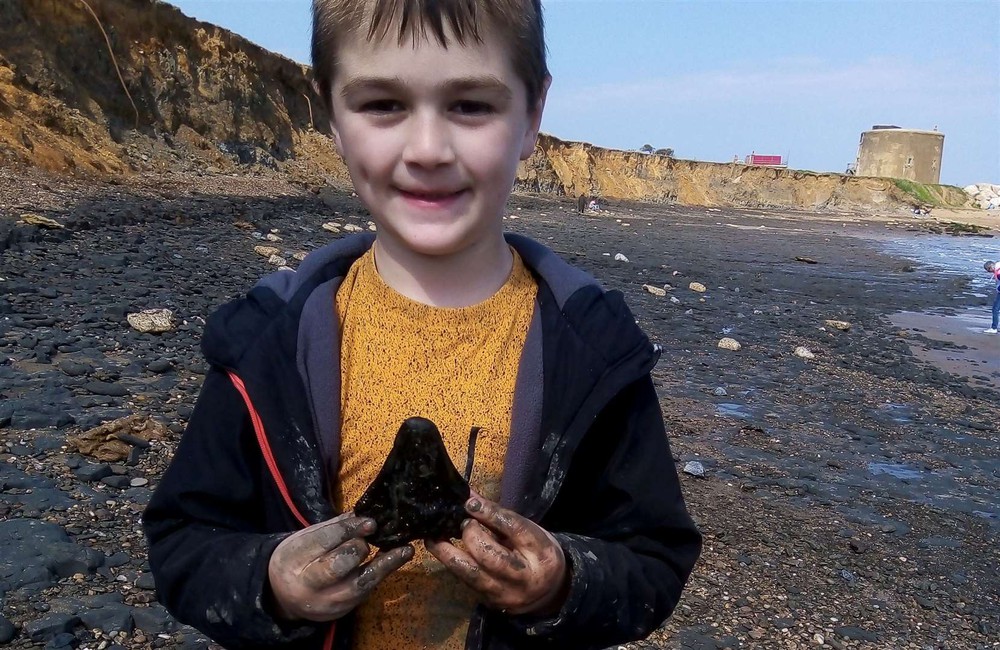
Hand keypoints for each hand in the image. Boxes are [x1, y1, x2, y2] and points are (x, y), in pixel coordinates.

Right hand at [267, 513, 413, 621]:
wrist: (283, 597)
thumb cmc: (298, 559)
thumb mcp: (306, 538)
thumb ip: (334, 527)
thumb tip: (362, 514)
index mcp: (293, 559)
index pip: (323, 542)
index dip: (348, 531)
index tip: (370, 522)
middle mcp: (308, 585)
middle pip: (338, 566)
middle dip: (358, 548)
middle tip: (371, 534)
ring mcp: (326, 602)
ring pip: (358, 584)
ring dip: (384, 565)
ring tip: (404, 550)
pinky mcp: (343, 611)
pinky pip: (366, 591)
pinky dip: (383, 573)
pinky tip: (397, 559)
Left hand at [425, 495, 568, 616]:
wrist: (549, 593)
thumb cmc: (537, 553)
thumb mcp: (529, 531)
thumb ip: (500, 517)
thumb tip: (469, 497)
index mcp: (541, 552)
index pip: (514, 529)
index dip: (490, 514)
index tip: (469, 502)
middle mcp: (523, 577)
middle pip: (491, 556)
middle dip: (470, 535)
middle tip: (462, 522)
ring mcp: (505, 593)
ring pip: (471, 573)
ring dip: (447, 553)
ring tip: (432, 537)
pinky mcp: (490, 602)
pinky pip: (466, 581)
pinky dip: (452, 563)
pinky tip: (440, 550)